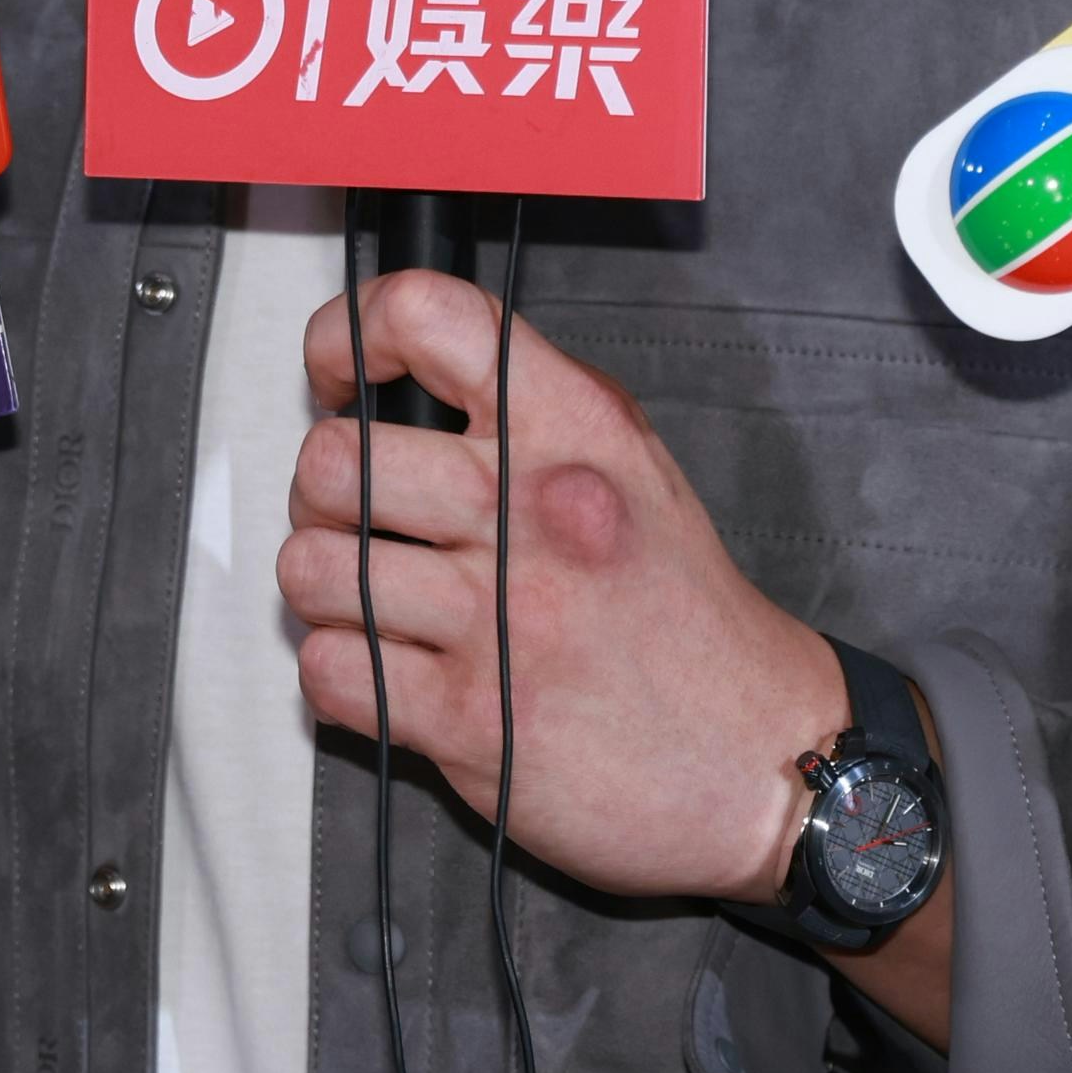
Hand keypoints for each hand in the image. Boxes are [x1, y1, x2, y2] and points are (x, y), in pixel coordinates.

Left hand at [276, 272, 845, 910]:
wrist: (762, 755)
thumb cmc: (685, 614)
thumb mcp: (633, 465)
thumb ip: (530, 409)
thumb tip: (404, 374)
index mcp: (575, 427)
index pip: (426, 316)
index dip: (351, 335)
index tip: (340, 377)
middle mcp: (534, 510)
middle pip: (331, 459)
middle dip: (321, 496)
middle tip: (357, 522)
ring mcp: (500, 617)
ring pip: (309, 567)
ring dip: (324, 588)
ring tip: (375, 601)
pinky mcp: (470, 720)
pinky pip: (330, 671)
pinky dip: (342, 673)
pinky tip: (392, 669)